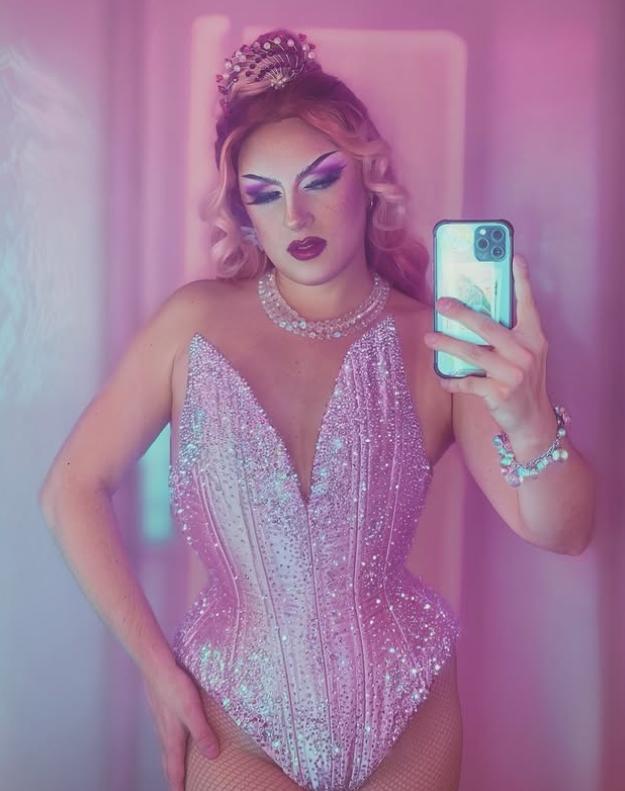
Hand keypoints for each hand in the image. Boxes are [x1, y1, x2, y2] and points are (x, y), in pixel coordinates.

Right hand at [143, 662, 219, 790]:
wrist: (157, 667)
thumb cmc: (175, 687)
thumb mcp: (192, 710)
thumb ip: (202, 732)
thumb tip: (212, 755)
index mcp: (172, 738)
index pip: (174, 769)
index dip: (178, 785)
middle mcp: (164, 734)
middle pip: (168, 763)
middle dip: (173, 778)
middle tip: (178, 788)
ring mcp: (162, 723)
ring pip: (166, 749)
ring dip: (172, 762)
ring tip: (178, 769)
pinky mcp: (163, 711)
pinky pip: (166, 736)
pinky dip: (171, 746)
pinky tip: (176, 737)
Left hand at [423, 254, 554, 439]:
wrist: (532, 420)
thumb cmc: (523, 381)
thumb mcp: (525, 355)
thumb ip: (508, 336)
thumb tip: (472, 315)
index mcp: (534, 338)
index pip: (528, 304)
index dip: (522, 281)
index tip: (514, 257)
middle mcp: (526, 352)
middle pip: (487, 326)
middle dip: (461, 313)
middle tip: (441, 303)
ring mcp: (513, 373)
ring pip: (472, 353)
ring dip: (447, 345)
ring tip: (429, 338)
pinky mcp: (500, 393)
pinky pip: (468, 382)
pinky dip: (452, 381)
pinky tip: (442, 378)